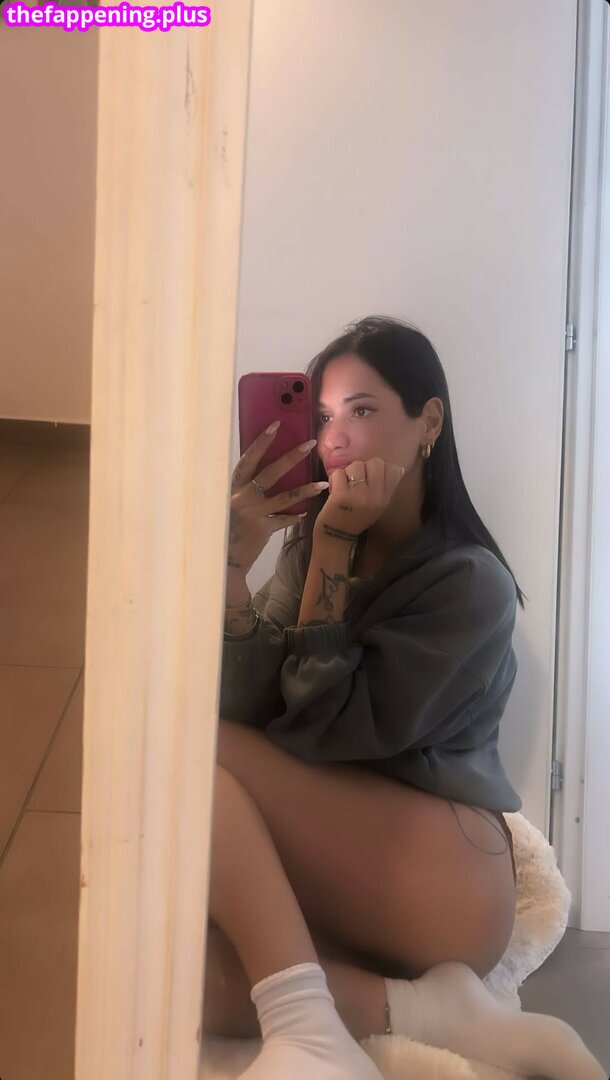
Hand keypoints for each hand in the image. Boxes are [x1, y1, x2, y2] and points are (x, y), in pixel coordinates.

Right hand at [228, 424, 328, 574]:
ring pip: (285, 497)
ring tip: (323, 484)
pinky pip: (284, 519)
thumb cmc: (228, 527)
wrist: (223, 557)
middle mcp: (243, 496)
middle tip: (309, 444)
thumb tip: (266, 473)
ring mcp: (253, 513)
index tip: (275, 425)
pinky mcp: (262, 529)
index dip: (261, 442)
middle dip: (292, 457)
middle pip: (270, 472)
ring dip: (305, 489)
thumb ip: (246, 489)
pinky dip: (294, 515)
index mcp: (234, 486)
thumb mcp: (232, 503)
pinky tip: (304, 512)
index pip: (248, 459)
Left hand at [312, 458, 404, 547]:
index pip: (392, 470)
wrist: (336, 536)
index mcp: (385, 499)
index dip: (379, 468)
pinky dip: (335, 478)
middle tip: (356, 479)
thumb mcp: (377, 506)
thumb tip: (397, 468)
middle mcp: (375, 496)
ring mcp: (358, 495)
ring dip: (348, 472)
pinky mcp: (341, 495)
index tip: (369, 477)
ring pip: (356, 465)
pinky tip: (334, 489)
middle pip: (376, 463)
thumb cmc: (356, 519)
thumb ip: (385, 488)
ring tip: (344, 484)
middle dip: (364, 467)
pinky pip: (339, 473)